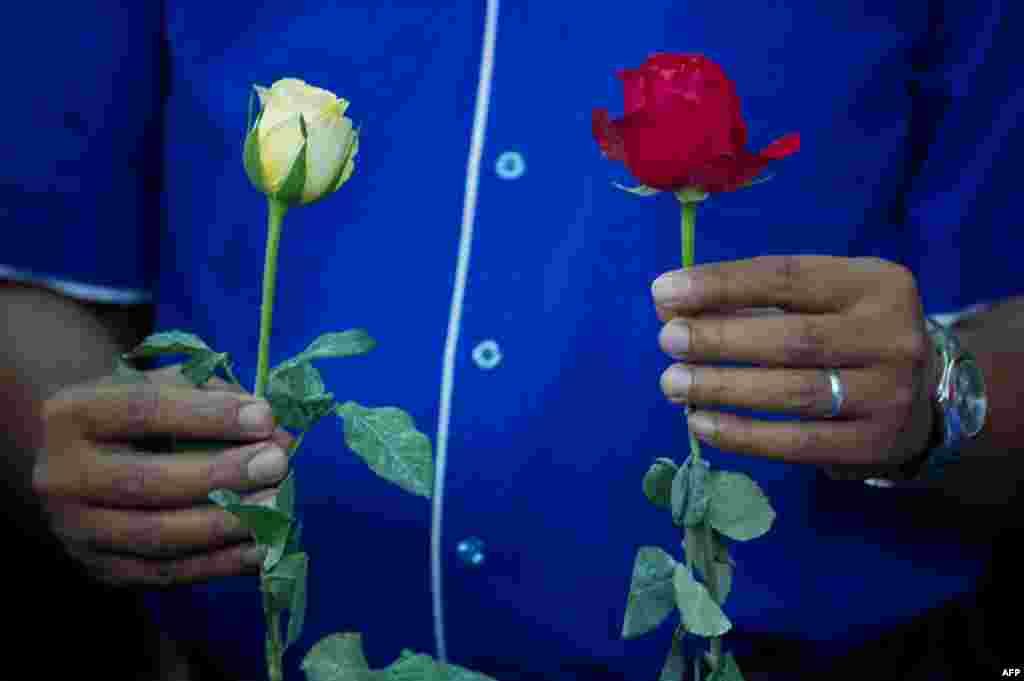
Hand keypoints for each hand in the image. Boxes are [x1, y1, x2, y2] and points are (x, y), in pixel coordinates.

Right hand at [32, 366, 292, 586]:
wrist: (82, 459)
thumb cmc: (139, 414)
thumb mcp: (166, 385)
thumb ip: (220, 399)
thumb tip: (279, 434)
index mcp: (72, 414)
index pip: (143, 410)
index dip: (209, 416)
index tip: (265, 416)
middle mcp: (60, 475)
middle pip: (148, 481)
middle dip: (222, 475)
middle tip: (277, 463)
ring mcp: (75, 529)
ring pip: (157, 536)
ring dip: (226, 523)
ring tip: (277, 506)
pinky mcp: (99, 569)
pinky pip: (165, 573)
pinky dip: (220, 564)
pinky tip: (263, 549)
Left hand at [652, 255, 938, 480]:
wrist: (918, 396)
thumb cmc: (845, 334)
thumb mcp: (815, 300)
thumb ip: (749, 298)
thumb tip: (669, 303)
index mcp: (876, 282)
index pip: (787, 277)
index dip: (721, 284)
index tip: (664, 291)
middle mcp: (893, 335)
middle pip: (792, 338)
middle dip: (719, 338)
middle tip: (667, 340)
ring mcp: (890, 393)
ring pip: (794, 393)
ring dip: (723, 387)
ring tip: (672, 383)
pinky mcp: (875, 443)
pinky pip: (798, 442)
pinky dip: (742, 435)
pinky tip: (701, 424)